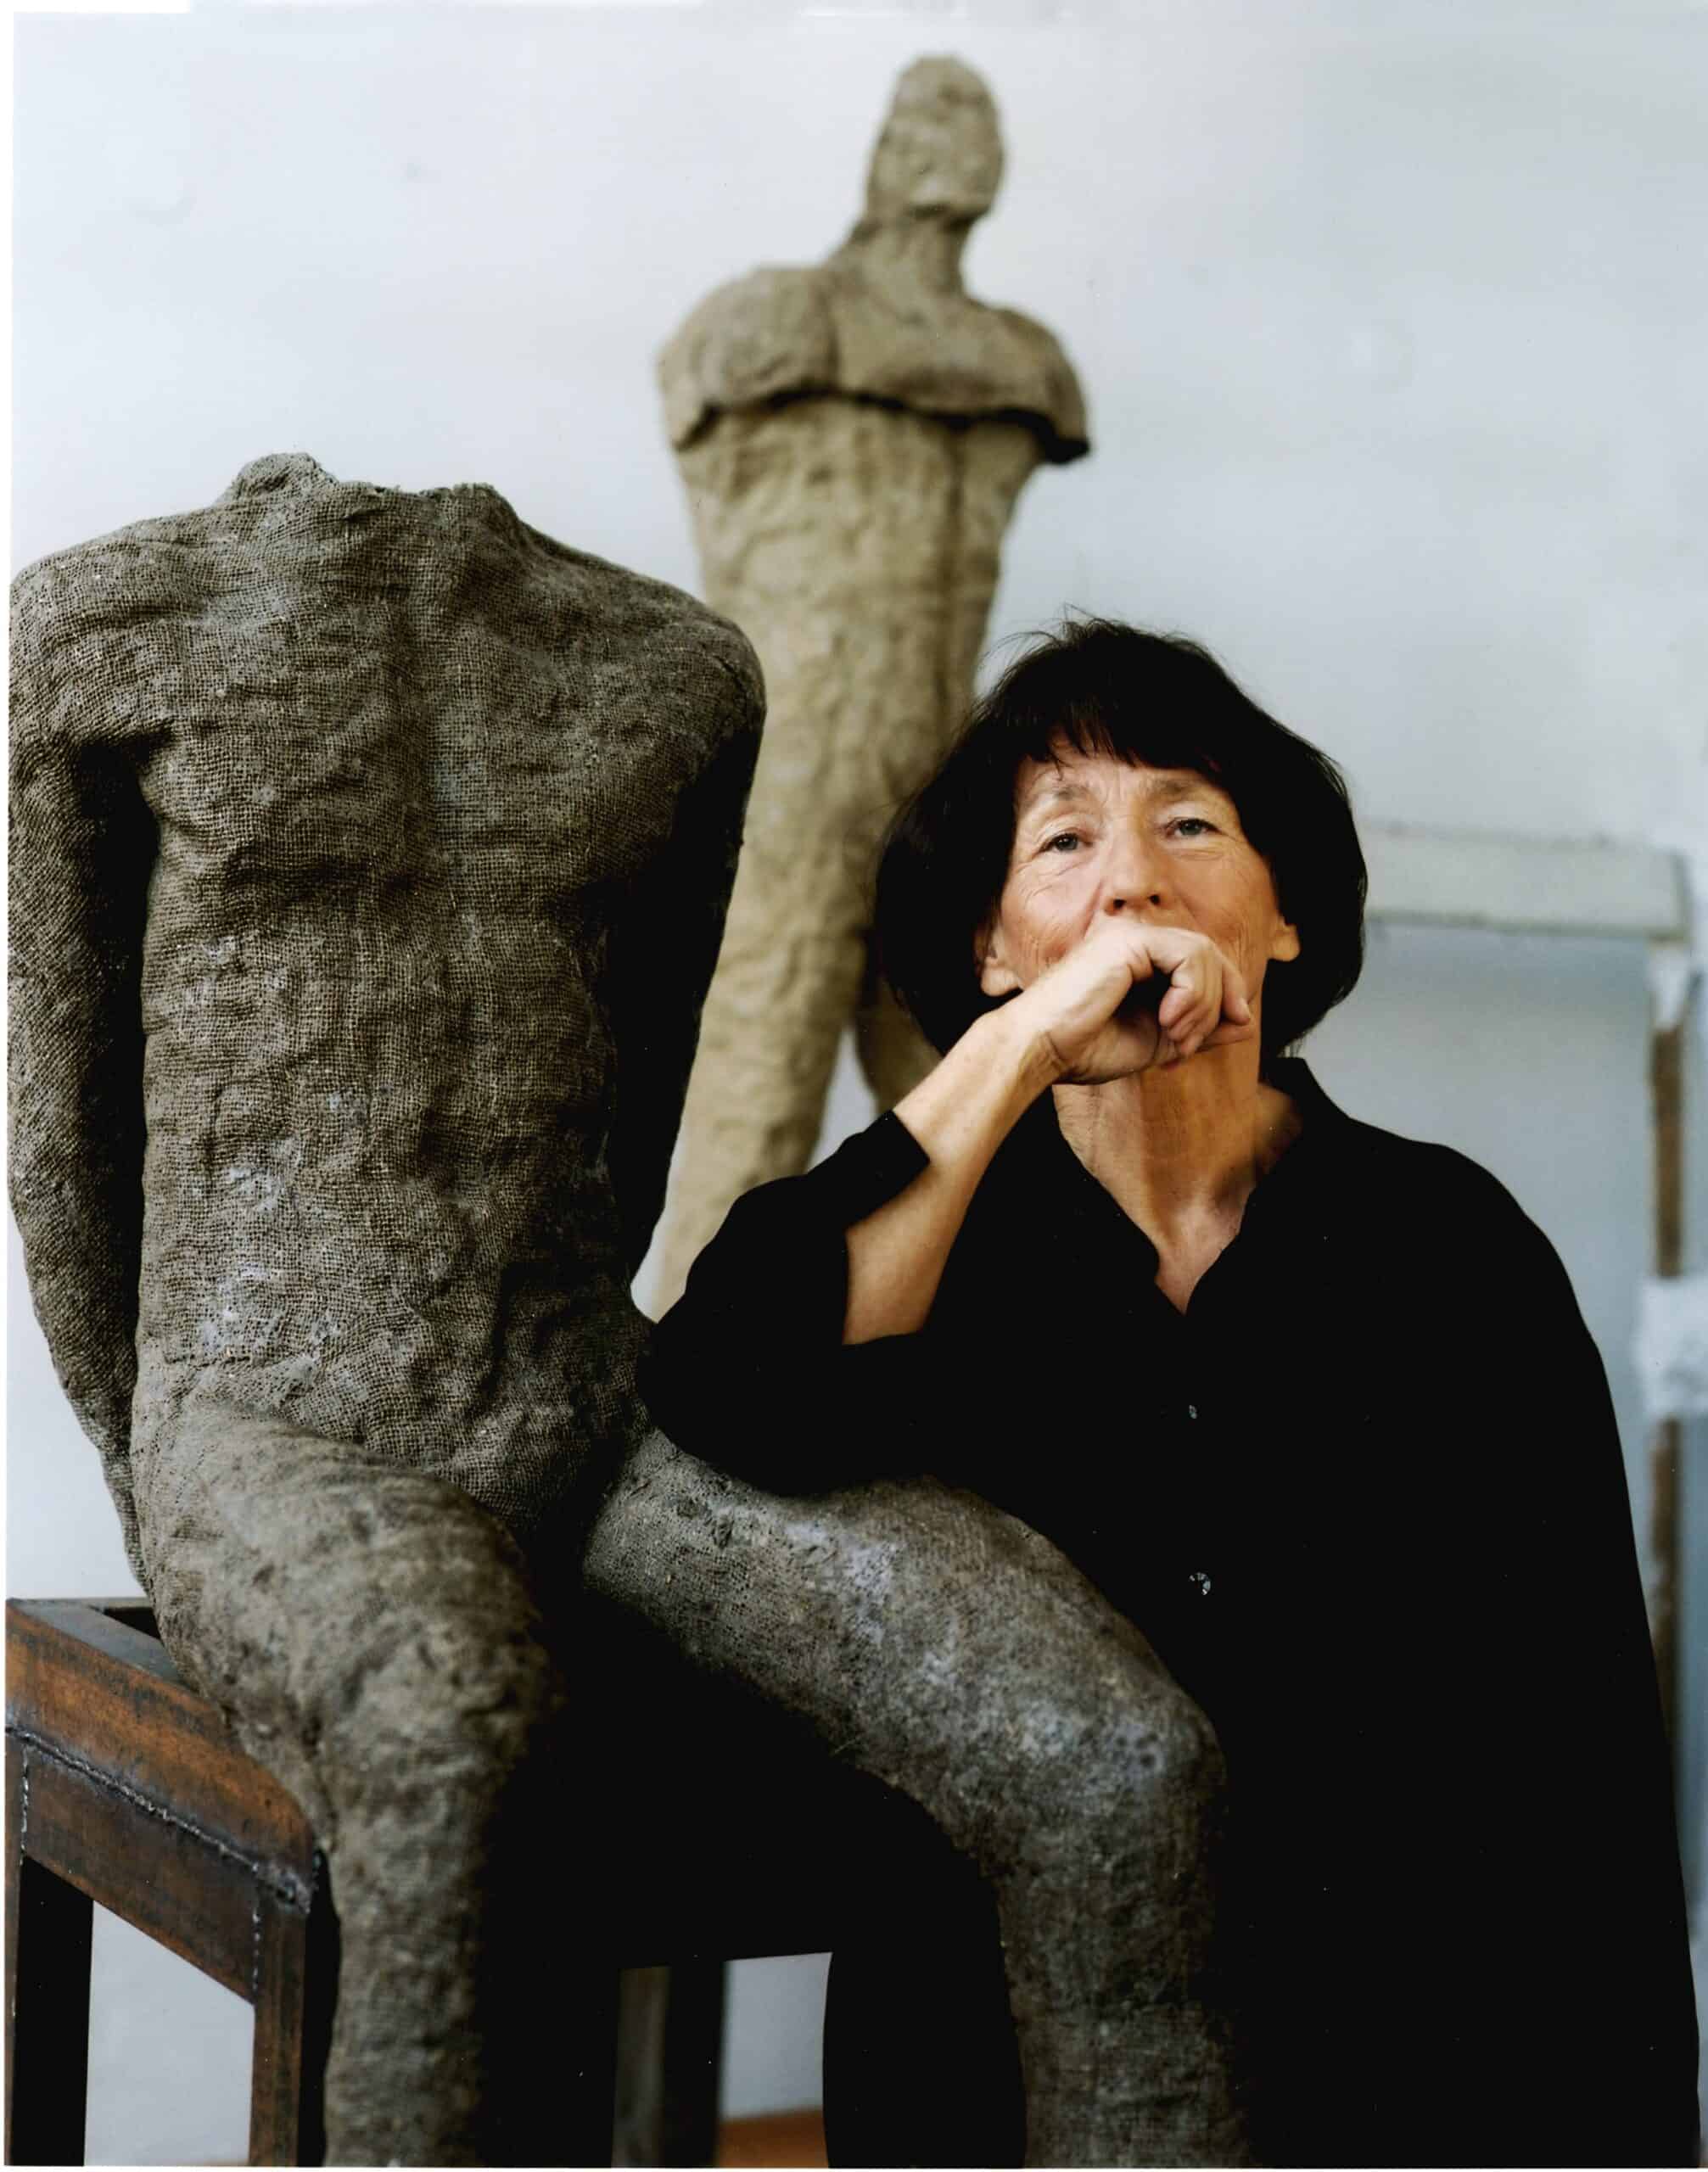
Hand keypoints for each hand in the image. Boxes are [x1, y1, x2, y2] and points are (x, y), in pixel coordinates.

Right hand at [1007, 916, 1255, 1084]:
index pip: (1206, 964)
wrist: (1043, 1049)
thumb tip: (1247, 1022)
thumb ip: (1202, 1029)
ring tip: (1175, 1035)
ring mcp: (1134, 936)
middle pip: (1212, 955)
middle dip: (1220, 1001)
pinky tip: (1168, 1018)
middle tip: (1192, 1042)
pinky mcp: (1130, 940)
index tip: (1222, 1034)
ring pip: (1205, 954)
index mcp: (1144, 963)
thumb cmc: (1086, 1048)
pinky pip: (1190, 955)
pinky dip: (1192, 992)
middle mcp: (1140, 943)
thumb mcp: (1160, 1042)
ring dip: (1203, 1004)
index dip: (1226, 997)